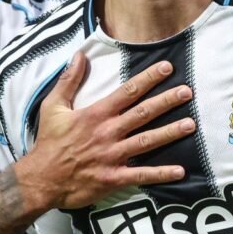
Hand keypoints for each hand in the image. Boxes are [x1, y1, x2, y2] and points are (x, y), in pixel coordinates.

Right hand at [16, 51, 193, 210]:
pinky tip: (180, 171)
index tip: (167, 68)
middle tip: (187, 92)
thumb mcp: (53, 106)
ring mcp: (113, 156)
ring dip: (170, 132)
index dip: (148, 78)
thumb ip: (69, 80)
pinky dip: (161, 174)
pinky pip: (141, 175)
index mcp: (96, 114)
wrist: (42, 179)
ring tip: (190, 124)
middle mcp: (108, 132)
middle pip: (143, 113)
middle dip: (166, 101)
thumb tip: (80, 54)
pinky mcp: (114, 178)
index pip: (128, 91)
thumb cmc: (49, 141)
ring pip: (147, 141)